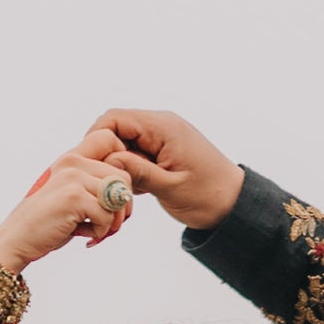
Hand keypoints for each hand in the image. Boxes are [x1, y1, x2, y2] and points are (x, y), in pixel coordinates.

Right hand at [0, 139, 135, 276]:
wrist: (18, 238)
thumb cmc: (48, 222)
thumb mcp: (72, 196)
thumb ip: (94, 187)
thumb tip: (126, 194)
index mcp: (73, 157)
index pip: (111, 139)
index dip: (122, 164)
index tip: (115, 193)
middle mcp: (73, 162)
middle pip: (123, 175)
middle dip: (123, 206)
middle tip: (111, 225)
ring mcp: (73, 177)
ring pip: (118, 196)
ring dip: (113, 222)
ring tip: (96, 231)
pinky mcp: (73, 197)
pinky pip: (107, 215)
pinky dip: (100, 232)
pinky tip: (84, 236)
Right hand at [99, 107, 244, 231]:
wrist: (234, 204)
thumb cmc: (208, 196)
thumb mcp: (169, 188)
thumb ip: (137, 172)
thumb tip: (107, 162)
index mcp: (163, 127)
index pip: (115, 118)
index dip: (97, 139)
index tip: (90, 165)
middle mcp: (161, 125)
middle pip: (117, 128)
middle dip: (106, 153)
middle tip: (101, 181)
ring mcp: (163, 137)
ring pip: (125, 142)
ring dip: (118, 164)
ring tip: (119, 189)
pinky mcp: (163, 150)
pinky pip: (137, 153)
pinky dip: (130, 169)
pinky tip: (133, 190)